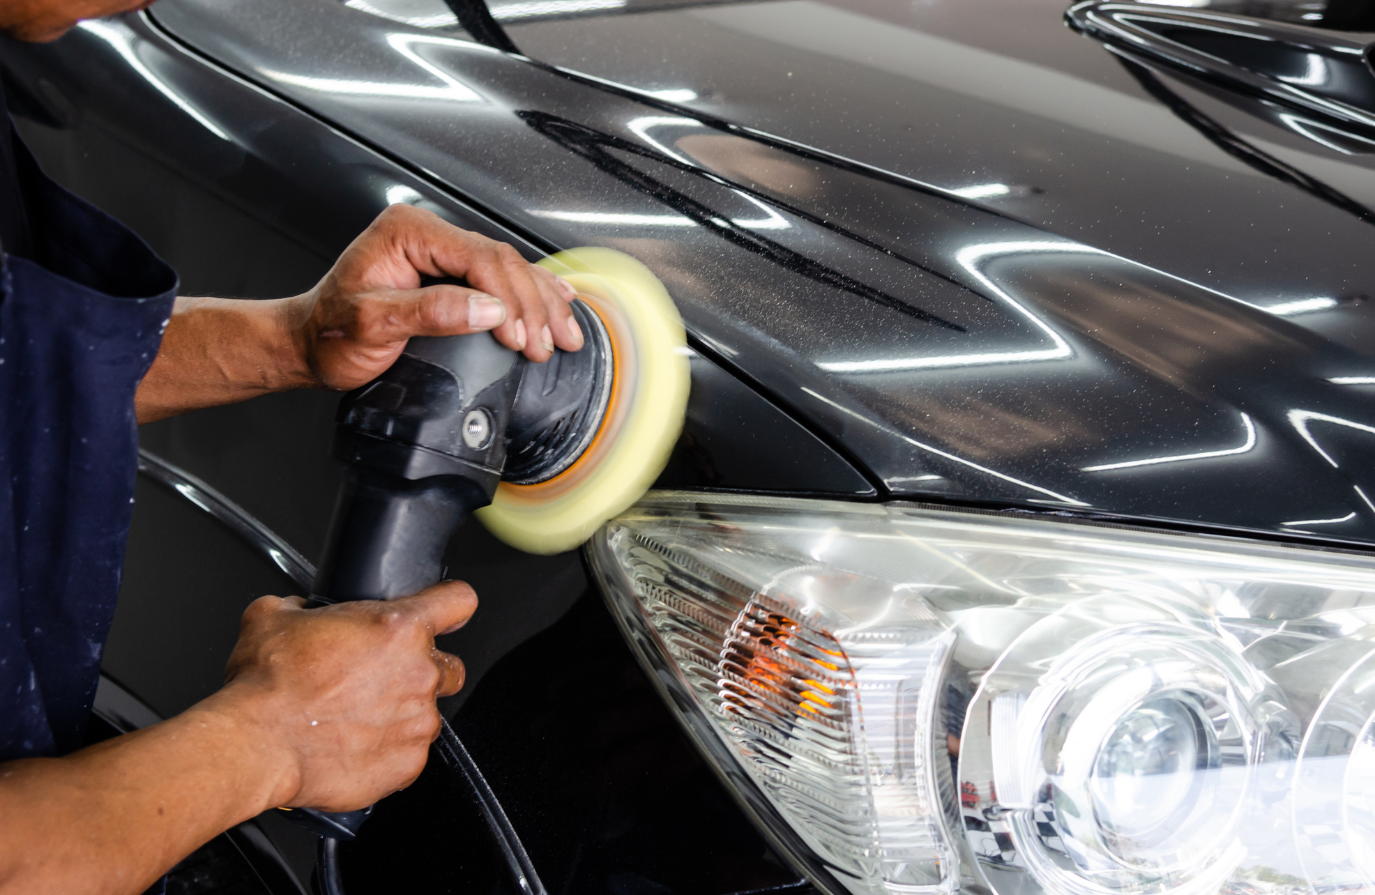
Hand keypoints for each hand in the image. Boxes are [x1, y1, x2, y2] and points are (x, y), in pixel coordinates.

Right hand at [216, 581, 476, 811]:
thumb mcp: (273, 616)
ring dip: (402, 713)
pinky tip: (354, 746)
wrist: (254, 744)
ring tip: (358, 718)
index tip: (447, 613)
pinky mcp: (408, 764)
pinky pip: (411, 753)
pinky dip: (389, 751)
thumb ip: (303, 607)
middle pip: (448, 665)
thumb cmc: (266, 686)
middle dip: (422, 670)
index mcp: (398, 627)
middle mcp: (418, 672)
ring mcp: (418, 721)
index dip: (451, 605)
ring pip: (428, 712)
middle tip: (381, 679)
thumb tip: (302, 611)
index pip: (458, 601)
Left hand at [291, 204, 583, 389]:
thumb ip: (432, 312)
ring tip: (565, 332)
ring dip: (541, 302)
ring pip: (508, 268)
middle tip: (551, 343)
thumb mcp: (373, 325)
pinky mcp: (447, 271)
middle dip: (534, 305)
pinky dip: (531, 294)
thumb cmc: (330, 334)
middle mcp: (426, 234)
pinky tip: (557, 302)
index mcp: (408, 233)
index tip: (522, 337)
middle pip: (501, 261)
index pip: (478, 257)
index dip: (509, 299)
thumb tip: (488, 309)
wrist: (309, 345)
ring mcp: (439, 250)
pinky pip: (498, 276)